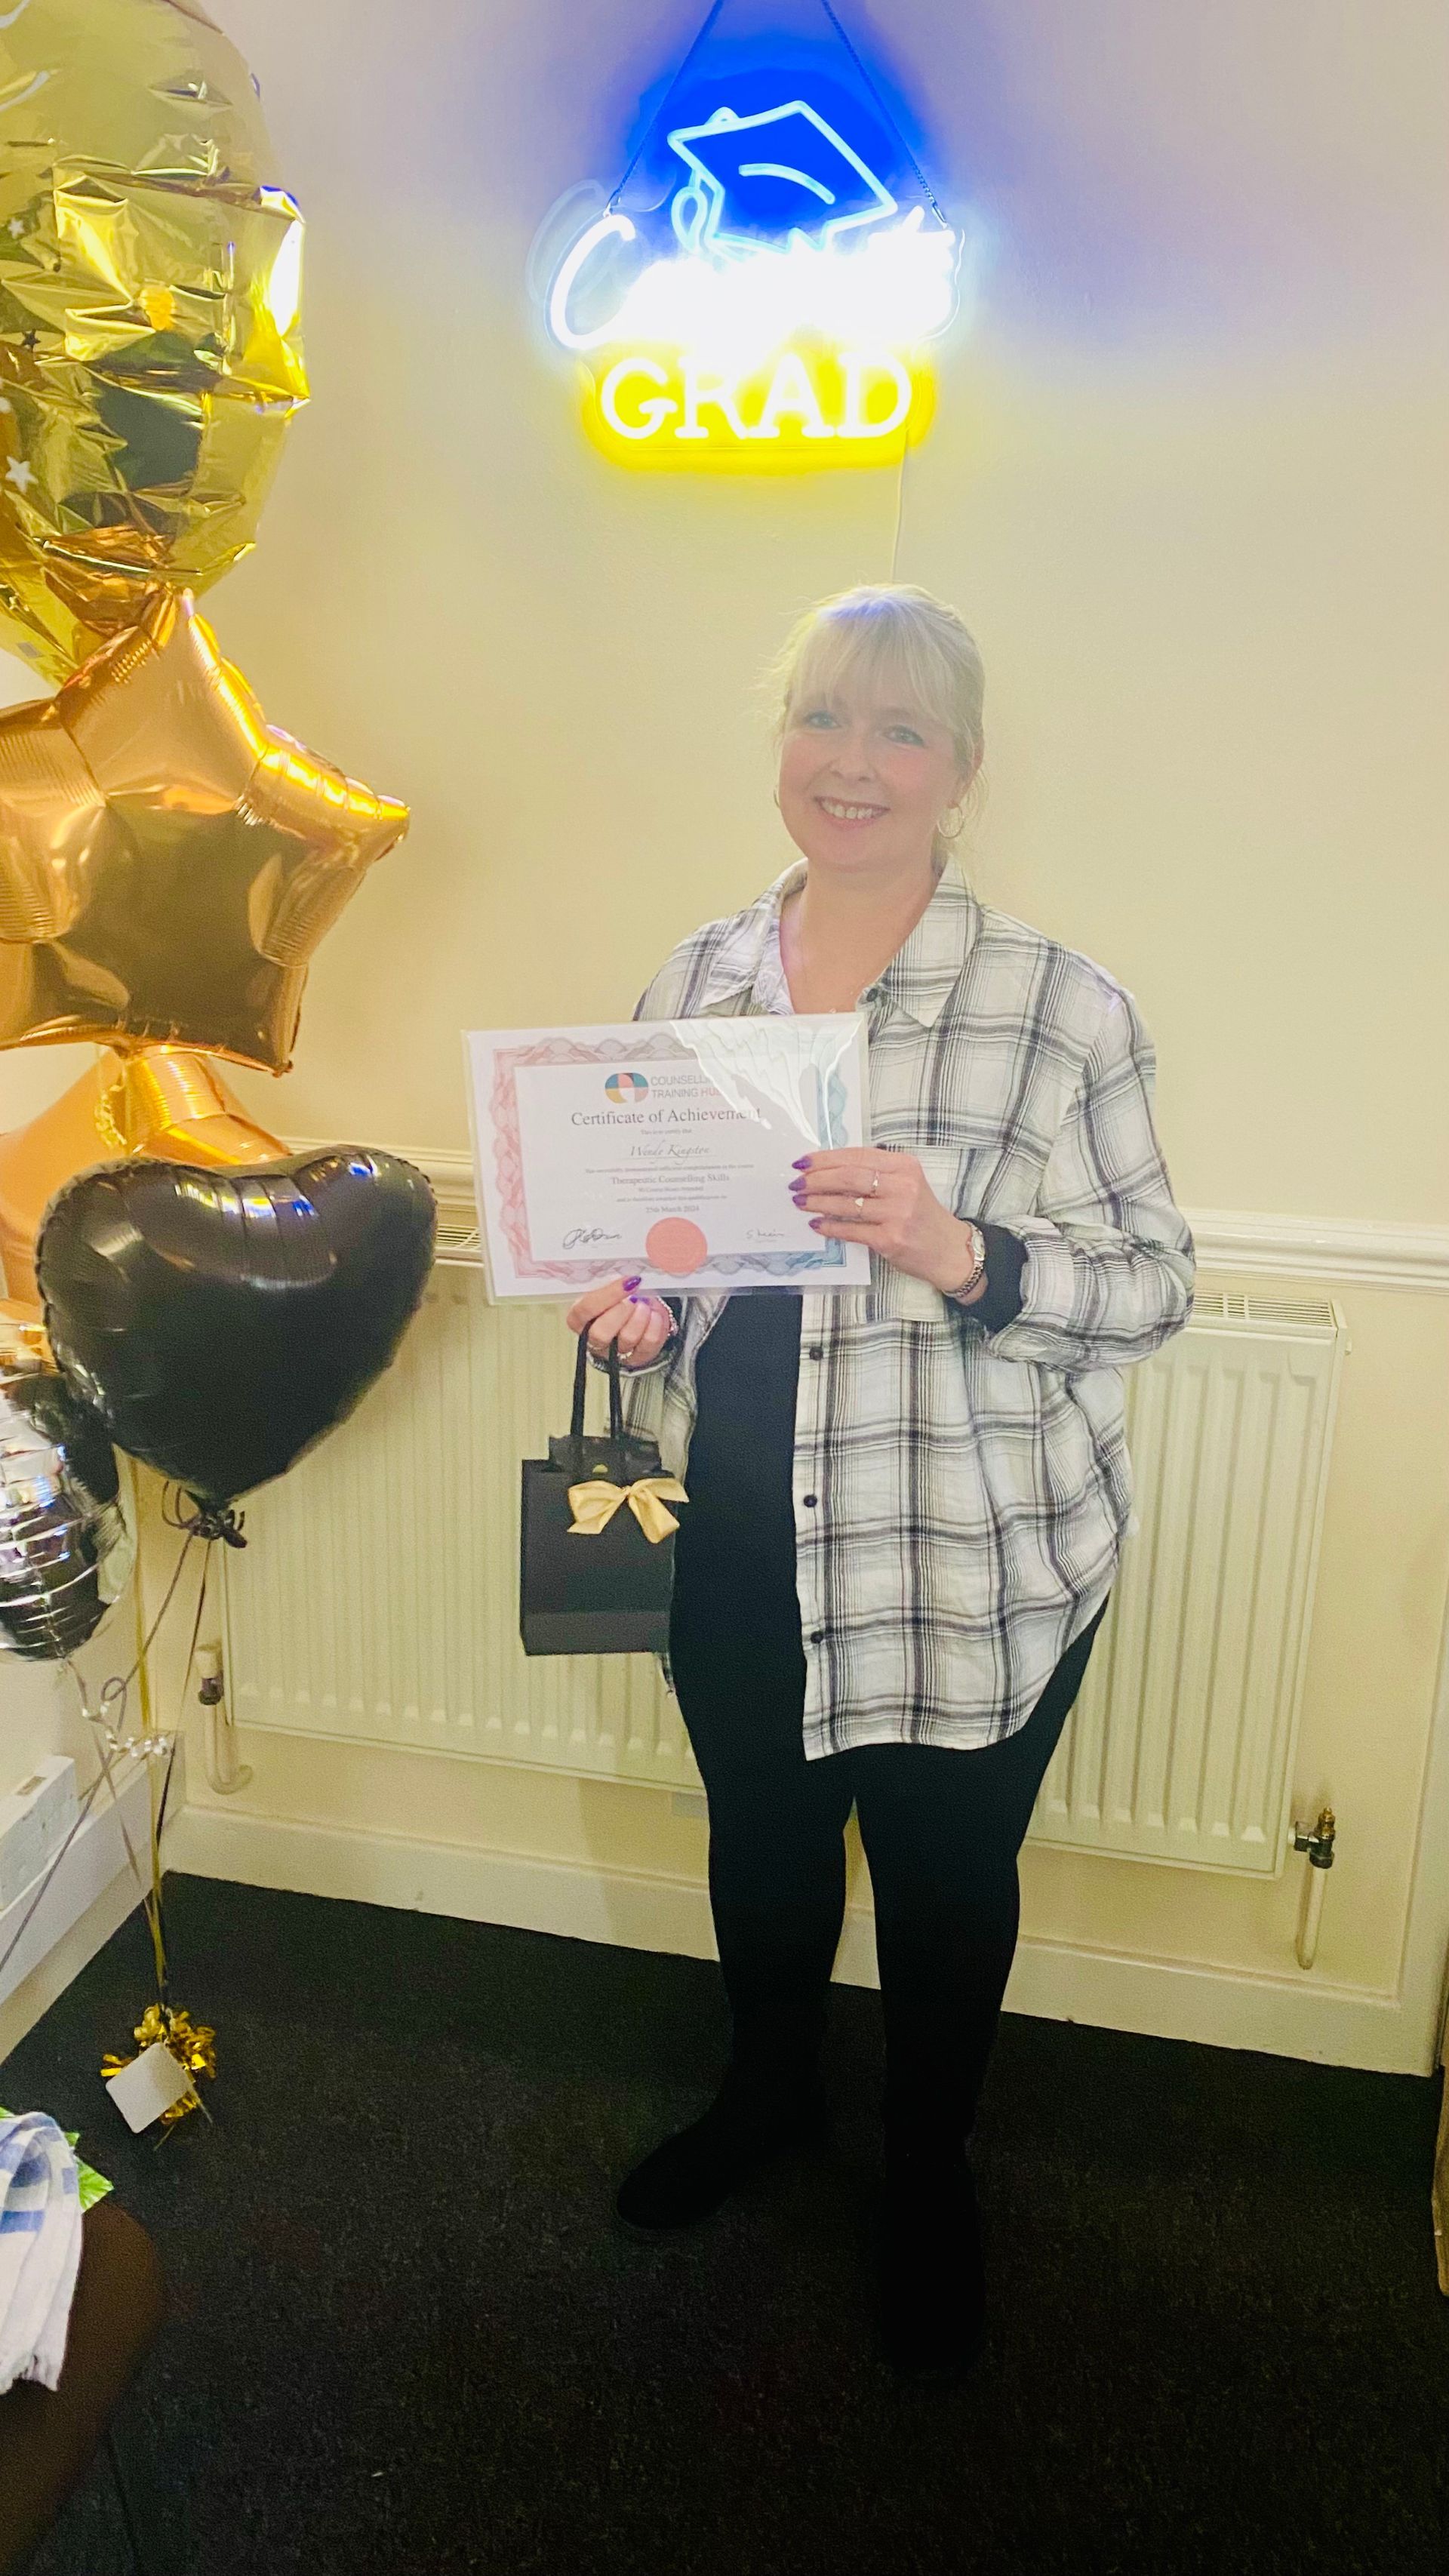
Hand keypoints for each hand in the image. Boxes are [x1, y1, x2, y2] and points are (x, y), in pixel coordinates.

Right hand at [564, 1276, 674, 1365]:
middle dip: (621, 1312)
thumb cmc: (617, 1300)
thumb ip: (609, 1283)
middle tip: (634, 1299)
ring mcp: (616, 1352)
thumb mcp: (608, 1289)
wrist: (635, 1315)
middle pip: (600, 1333)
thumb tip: (626, 1278)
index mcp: (580, 1318)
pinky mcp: (637, 1357)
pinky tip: (654, 1315)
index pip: (586, 1309)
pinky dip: (655, 1326)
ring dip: (640, 1318)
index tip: (627, 1282)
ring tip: (645, 1305)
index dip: (607, 1295)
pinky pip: (647, 1344)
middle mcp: (594, 1339)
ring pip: (627, 1339)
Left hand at [790, 1150, 984, 1299]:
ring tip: (799, 1201)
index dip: (826, 1158)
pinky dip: (830, 1226)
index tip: (803, 1162)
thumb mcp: (906, 1183)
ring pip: (847, 1203)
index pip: (857, 1156)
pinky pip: (851, 1230)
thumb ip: (875, 1174)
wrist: (948, 1249)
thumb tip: (827, 1171)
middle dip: (816, 1179)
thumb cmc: (921, 1215)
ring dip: (817, 1202)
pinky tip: (816, 1224)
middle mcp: (903, 1186)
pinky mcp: (890, 1239)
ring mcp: (897, 1213)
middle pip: (848, 1177)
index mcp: (904, 1166)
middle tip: (796, 1183)